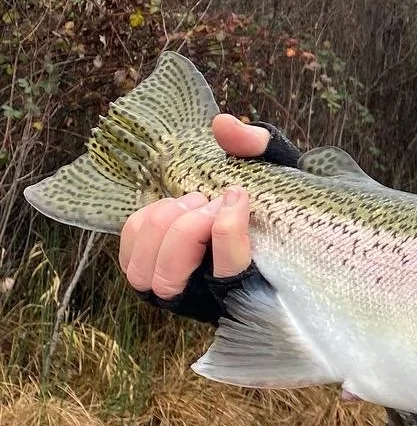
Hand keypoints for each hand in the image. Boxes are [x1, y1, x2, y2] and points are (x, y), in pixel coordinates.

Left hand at [116, 115, 265, 295]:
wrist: (265, 221)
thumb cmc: (275, 202)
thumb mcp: (279, 169)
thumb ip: (258, 146)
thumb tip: (222, 126)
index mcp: (252, 285)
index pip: (228, 272)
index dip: (227, 231)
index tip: (237, 194)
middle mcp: (207, 299)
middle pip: (172, 278)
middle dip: (186, 231)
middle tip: (208, 200)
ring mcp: (176, 293)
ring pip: (143, 273)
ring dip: (162, 228)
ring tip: (190, 202)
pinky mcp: (153, 276)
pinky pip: (128, 255)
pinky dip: (144, 225)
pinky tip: (173, 207)